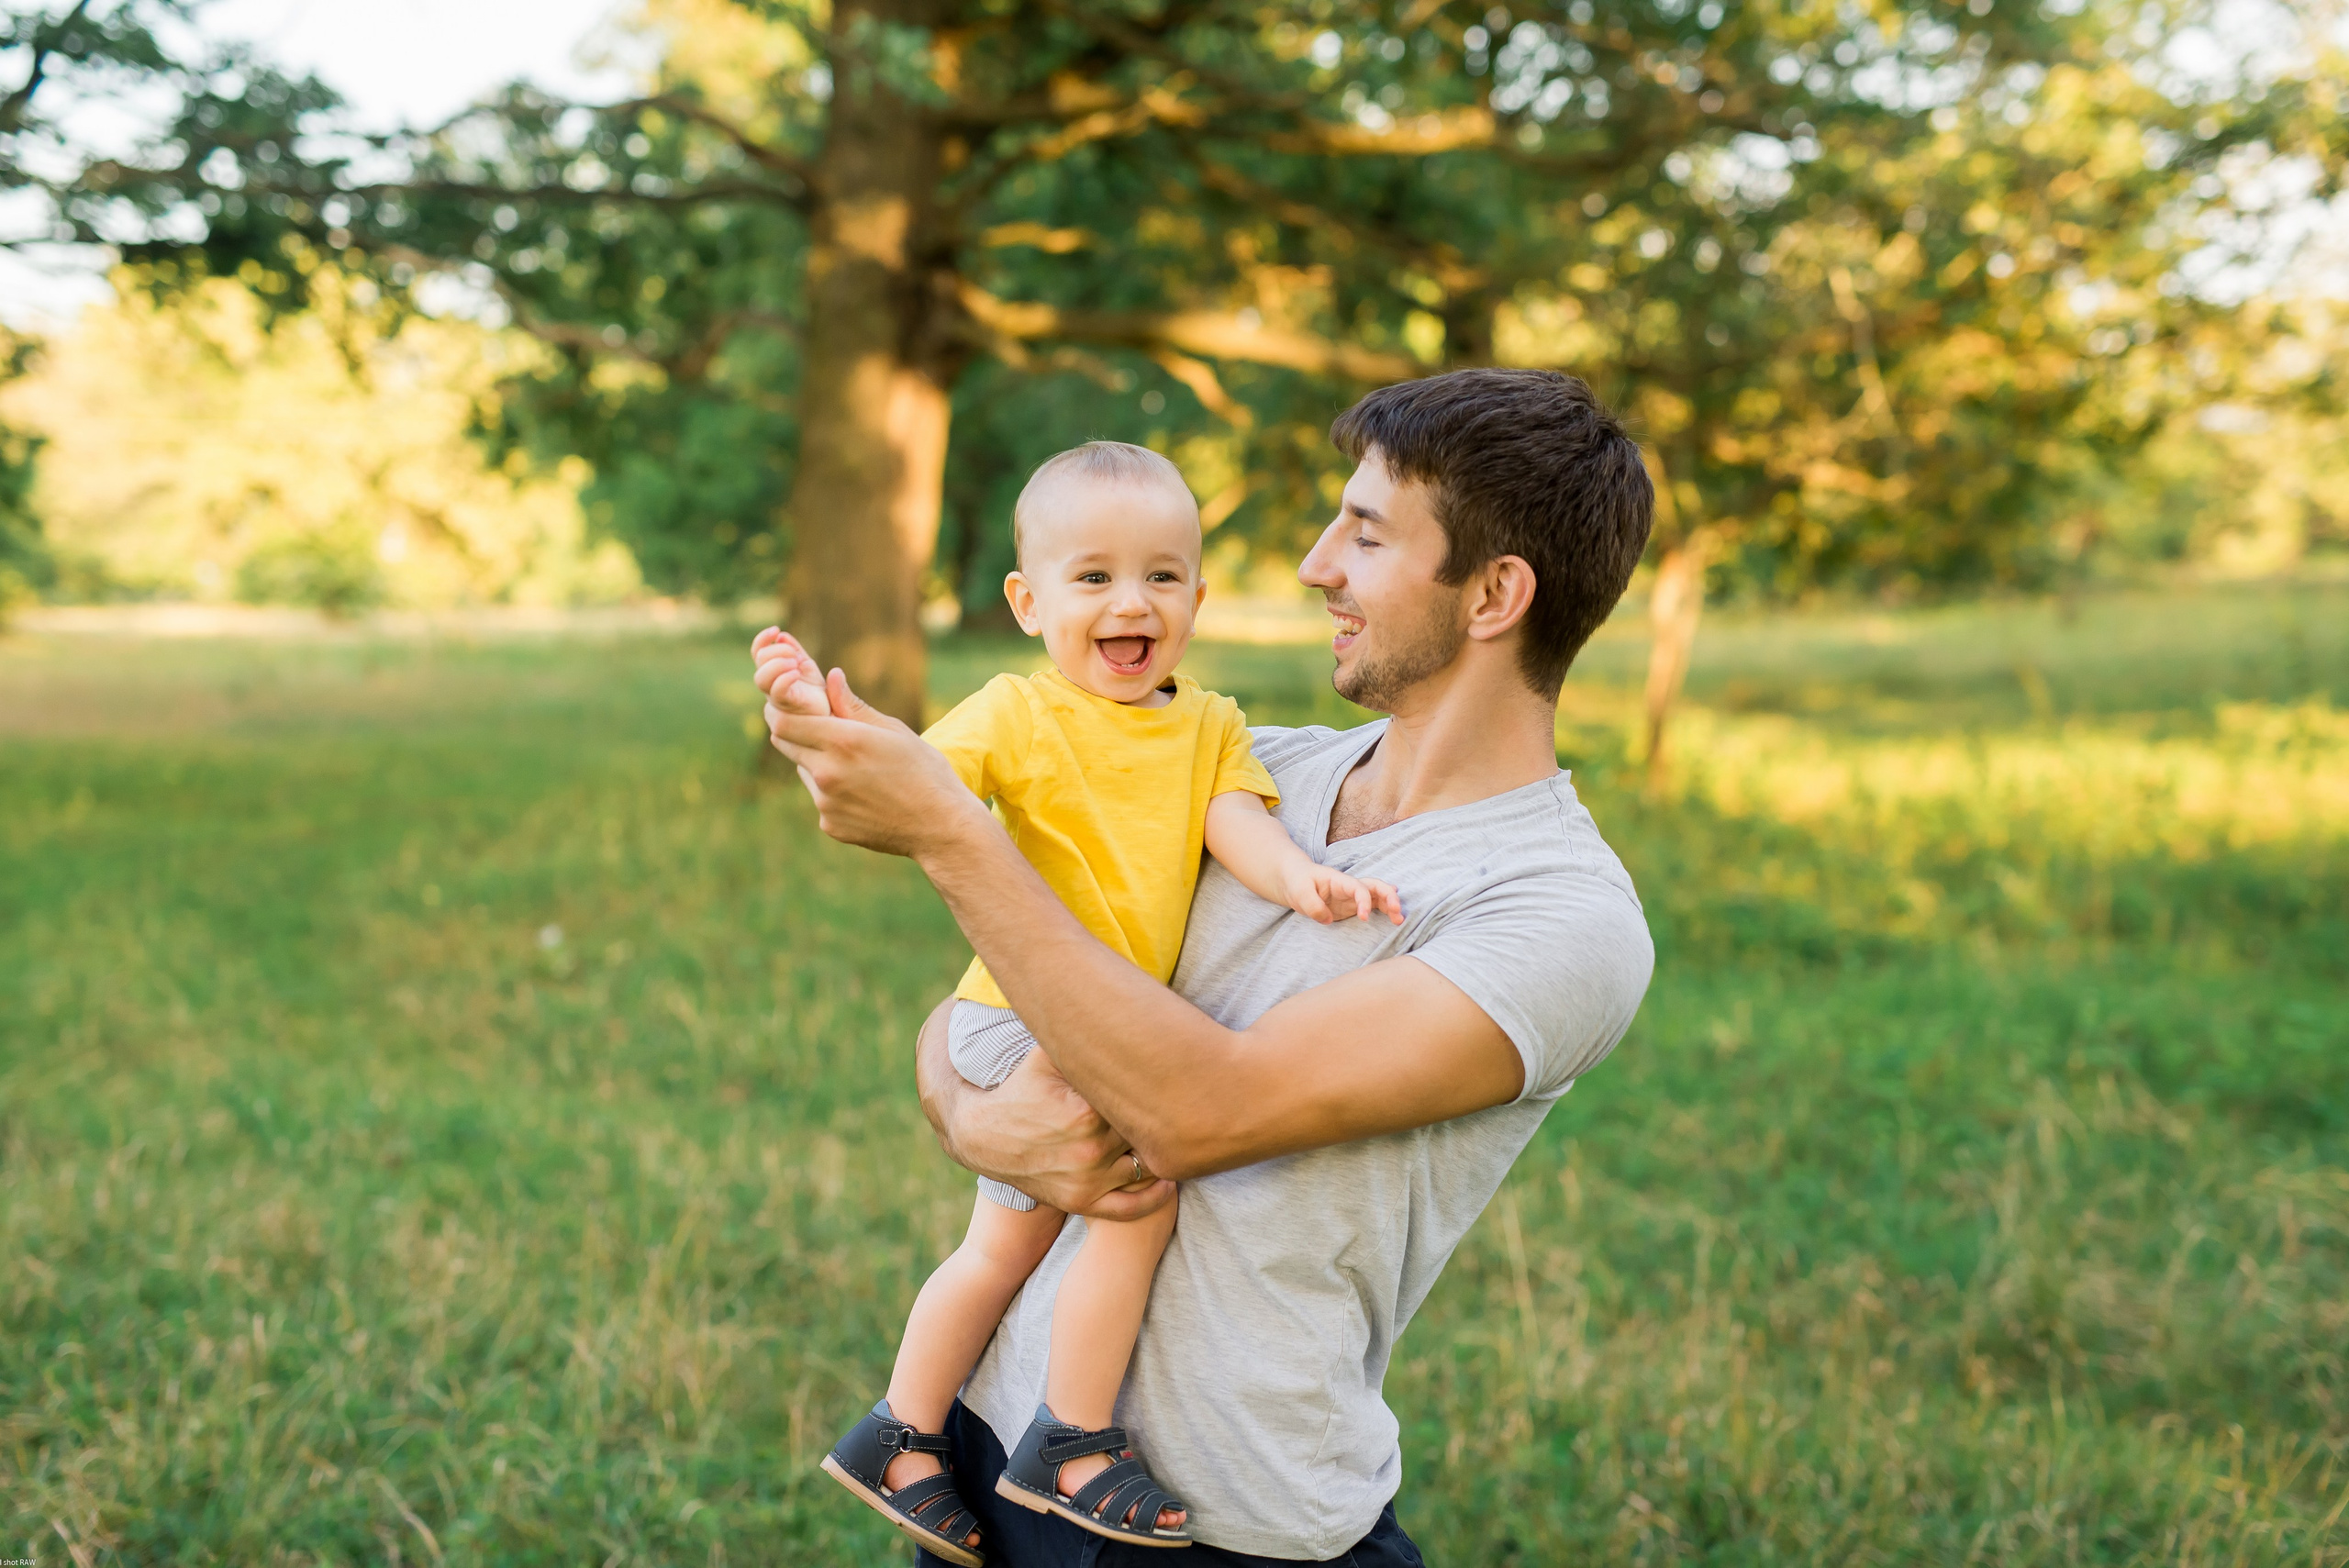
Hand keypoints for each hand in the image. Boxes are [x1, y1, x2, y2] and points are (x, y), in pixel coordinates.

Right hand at [751, 626, 827, 717]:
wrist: (837, 717)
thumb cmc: (824, 696)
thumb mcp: (809, 668)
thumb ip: (797, 652)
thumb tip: (782, 635)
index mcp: (775, 673)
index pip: (758, 653)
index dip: (762, 640)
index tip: (775, 630)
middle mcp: (772, 685)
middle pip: (759, 661)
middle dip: (775, 651)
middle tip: (794, 655)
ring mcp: (777, 698)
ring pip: (760, 678)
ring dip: (776, 664)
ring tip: (795, 662)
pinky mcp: (788, 708)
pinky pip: (777, 693)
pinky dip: (783, 679)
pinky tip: (796, 673)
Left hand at [755, 645, 981, 858]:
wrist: (941, 827)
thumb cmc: (925, 772)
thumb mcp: (894, 731)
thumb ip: (854, 706)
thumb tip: (831, 677)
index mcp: (843, 742)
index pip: (784, 722)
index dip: (778, 710)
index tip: (786, 705)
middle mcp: (827, 773)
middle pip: (785, 744)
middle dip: (796, 731)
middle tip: (816, 728)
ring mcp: (826, 803)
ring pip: (804, 771)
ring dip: (817, 762)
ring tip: (857, 767)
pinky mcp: (830, 824)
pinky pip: (820, 799)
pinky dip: (833, 791)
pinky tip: (865, 794)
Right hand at [915, 1001, 1175, 1219]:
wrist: (982, 1136)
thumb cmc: (1021, 1088)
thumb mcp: (1046, 1055)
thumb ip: (1079, 1037)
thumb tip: (1115, 1003)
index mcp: (1087, 1111)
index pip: (1142, 1100)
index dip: (1161, 1090)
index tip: (1180, 1078)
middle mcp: (1090, 1149)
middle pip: (1147, 1133)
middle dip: (1164, 1119)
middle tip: (1188, 1106)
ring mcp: (1087, 1180)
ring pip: (1144, 1168)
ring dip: (1158, 1152)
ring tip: (1177, 1135)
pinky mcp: (1081, 1202)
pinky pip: (1129, 1208)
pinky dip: (1154, 1197)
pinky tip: (1167, 1180)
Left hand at [1281, 862, 1403, 925]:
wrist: (1294, 880)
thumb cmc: (1297, 882)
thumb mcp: (1299, 893)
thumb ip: (1313, 906)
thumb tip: (1328, 919)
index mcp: (1339, 880)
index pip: (1358, 888)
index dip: (1364, 901)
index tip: (1364, 918)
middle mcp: (1350, 887)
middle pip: (1375, 886)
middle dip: (1388, 896)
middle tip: (1397, 911)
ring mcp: (1352, 896)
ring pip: (1378, 896)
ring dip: (1390, 905)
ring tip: (1400, 920)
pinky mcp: (1352, 906)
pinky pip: (1373, 906)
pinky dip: (1385, 911)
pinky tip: (1395, 918)